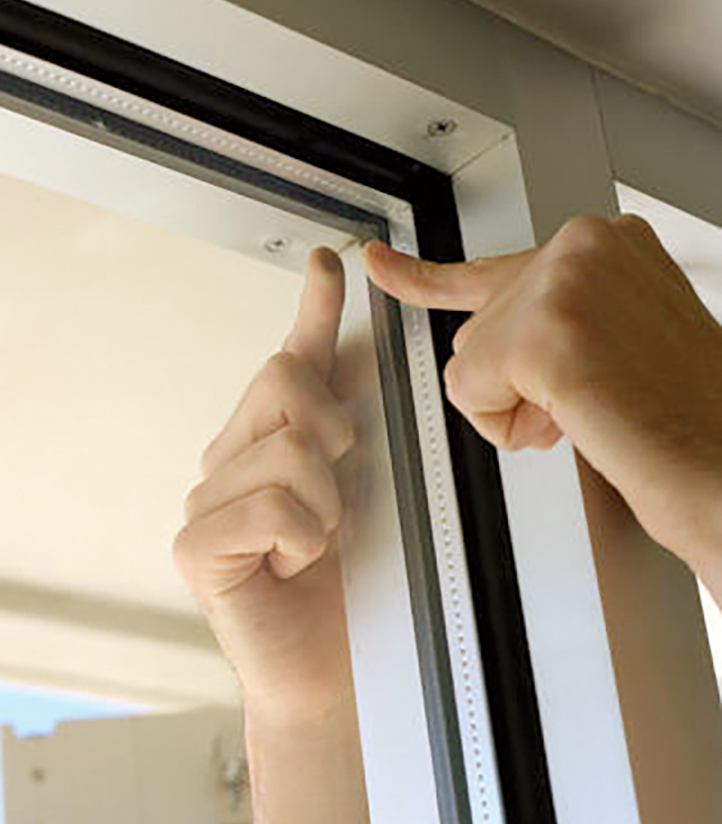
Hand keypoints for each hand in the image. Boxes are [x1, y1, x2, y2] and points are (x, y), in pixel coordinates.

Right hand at [173, 248, 355, 726]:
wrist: (329, 674)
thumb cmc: (349, 590)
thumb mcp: (368, 494)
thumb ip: (355, 433)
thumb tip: (370, 366)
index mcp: (268, 443)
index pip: (290, 362)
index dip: (312, 310)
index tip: (329, 268)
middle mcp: (228, 460)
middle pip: (284, 380)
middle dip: (331, 429)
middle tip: (337, 492)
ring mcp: (205, 500)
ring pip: (290, 448)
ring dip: (326, 505)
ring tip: (314, 545)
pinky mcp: (197, 545)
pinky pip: (273, 507)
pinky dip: (303, 540)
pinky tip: (291, 565)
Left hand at [364, 215, 721, 584]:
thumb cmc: (676, 416)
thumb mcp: (610, 341)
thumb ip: (546, 320)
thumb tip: (479, 338)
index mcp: (605, 244)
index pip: (489, 263)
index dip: (423, 277)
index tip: (376, 261)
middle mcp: (586, 245)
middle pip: (477, 326)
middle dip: (513, 379)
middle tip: (589, 398)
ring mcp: (564, 282)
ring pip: (470, 358)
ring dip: (515, 404)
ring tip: (595, 408)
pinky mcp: (542, 329)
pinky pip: (469, 391)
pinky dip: (506, 424)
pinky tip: (574, 418)